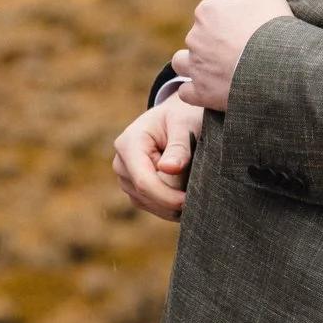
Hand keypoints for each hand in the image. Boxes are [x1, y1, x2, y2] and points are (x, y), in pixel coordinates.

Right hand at [112, 94, 203, 221]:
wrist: (177, 116)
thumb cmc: (183, 116)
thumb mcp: (185, 123)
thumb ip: (179, 146)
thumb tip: (170, 168)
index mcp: (129, 143)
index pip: (143, 180)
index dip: (166, 195)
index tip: (188, 201)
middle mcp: (121, 163)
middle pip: (146, 195)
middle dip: (172, 198)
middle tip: (201, 188)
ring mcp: (125, 178)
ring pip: (149, 204)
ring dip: (172, 201)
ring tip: (193, 183)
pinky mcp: (134, 189)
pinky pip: (152, 206)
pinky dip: (170, 204)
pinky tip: (187, 193)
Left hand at [173, 0, 292, 111]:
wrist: (278, 66)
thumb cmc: (273, 28)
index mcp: (207, 10)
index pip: (210, 13)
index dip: (228, 21)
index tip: (245, 29)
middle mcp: (195, 36)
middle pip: (197, 37)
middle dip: (211, 43)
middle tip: (238, 51)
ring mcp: (196, 65)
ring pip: (182, 62)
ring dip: (193, 65)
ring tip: (217, 70)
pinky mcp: (200, 92)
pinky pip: (186, 92)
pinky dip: (196, 92)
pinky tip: (212, 91)